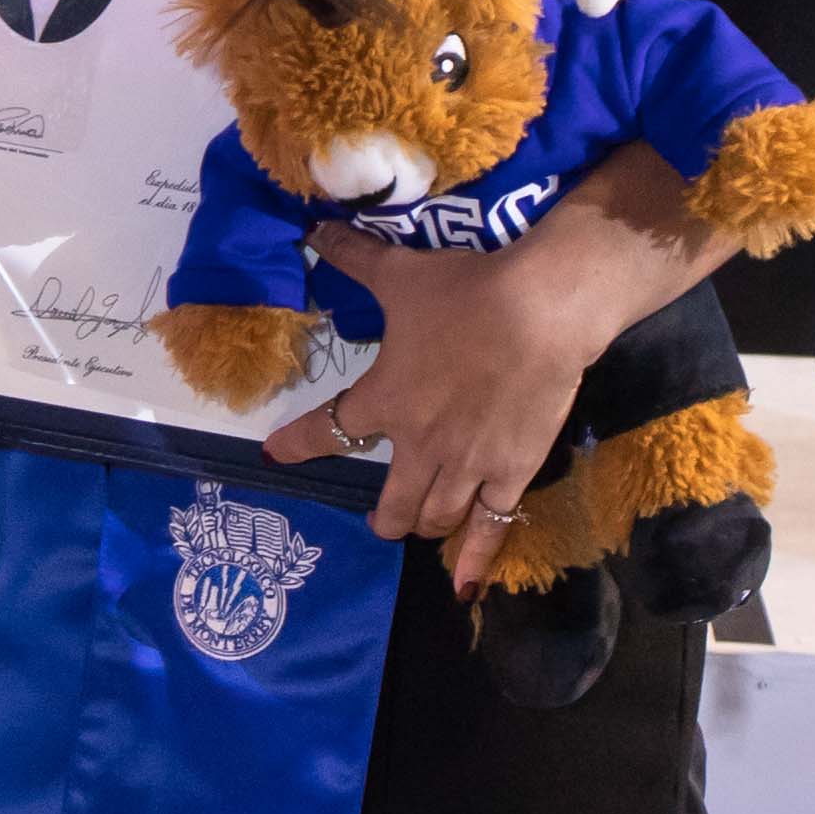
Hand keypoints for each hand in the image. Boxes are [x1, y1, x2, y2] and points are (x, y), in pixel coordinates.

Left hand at [263, 171, 744, 591]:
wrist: (540, 310)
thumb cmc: (466, 291)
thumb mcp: (401, 271)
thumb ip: (355, 258)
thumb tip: (314, 227)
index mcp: (383, 398)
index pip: (325, 431)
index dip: (296, 444)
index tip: (274, 454)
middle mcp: (418, 443)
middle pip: (389, 504)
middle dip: (380, 517)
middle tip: (379, 516)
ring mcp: (465, 466)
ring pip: (432, 519)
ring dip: (421, 526)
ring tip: (419, 528)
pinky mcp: (510, 473)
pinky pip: (489, 529)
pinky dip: (474, 560)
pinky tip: (462, 586)